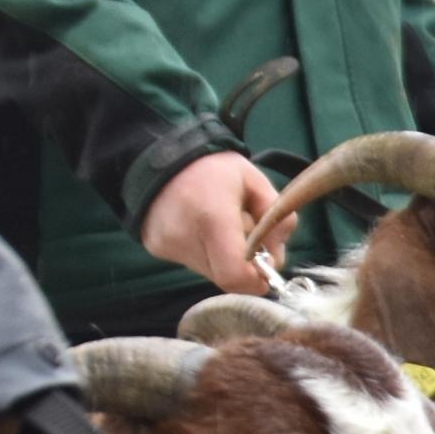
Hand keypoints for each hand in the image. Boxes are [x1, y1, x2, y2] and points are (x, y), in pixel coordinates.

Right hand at [141, 151, 285, 293]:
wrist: (160, 153)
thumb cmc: (215, 167)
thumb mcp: (256, 183)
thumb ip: (277, 221)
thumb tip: (278, 259)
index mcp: (214, 217)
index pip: (235, 275)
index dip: (256, 280)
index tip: (266, 267)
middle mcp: (185, 237)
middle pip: (225, 277)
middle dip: (242, 266)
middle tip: (244, 237)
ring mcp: (167, 245)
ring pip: (209, 272)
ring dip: (222, 258)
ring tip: (218, 227)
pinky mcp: (156, 247)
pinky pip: (190, 262)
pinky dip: (203, 252)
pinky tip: (199, 226)